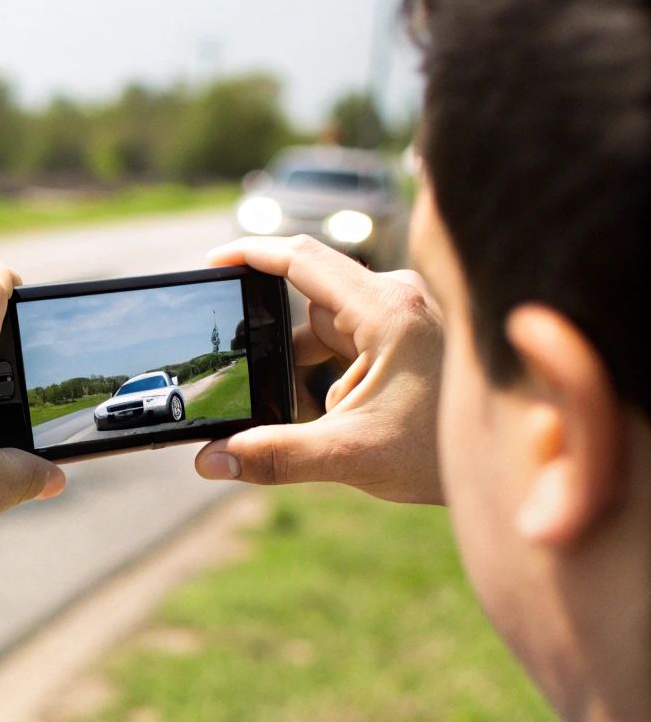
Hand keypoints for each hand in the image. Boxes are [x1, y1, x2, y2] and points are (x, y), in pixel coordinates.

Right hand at [195, 236, 444, 503]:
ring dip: (301, 364)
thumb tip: (210, 461)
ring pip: (322, 323)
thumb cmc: (442, 452)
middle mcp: (397, 297)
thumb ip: (275, 455)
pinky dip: (324, 370)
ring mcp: (404, 314)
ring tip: (315, 414)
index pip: (300, 258)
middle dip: (274, 343)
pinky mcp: (405, 334)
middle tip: (246, 378)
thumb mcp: (350, 454)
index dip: (247, 255)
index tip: (207, 266)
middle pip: (305, 300)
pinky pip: (344, 338)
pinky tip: (331, 413)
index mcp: (387, 308)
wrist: (513, 466)